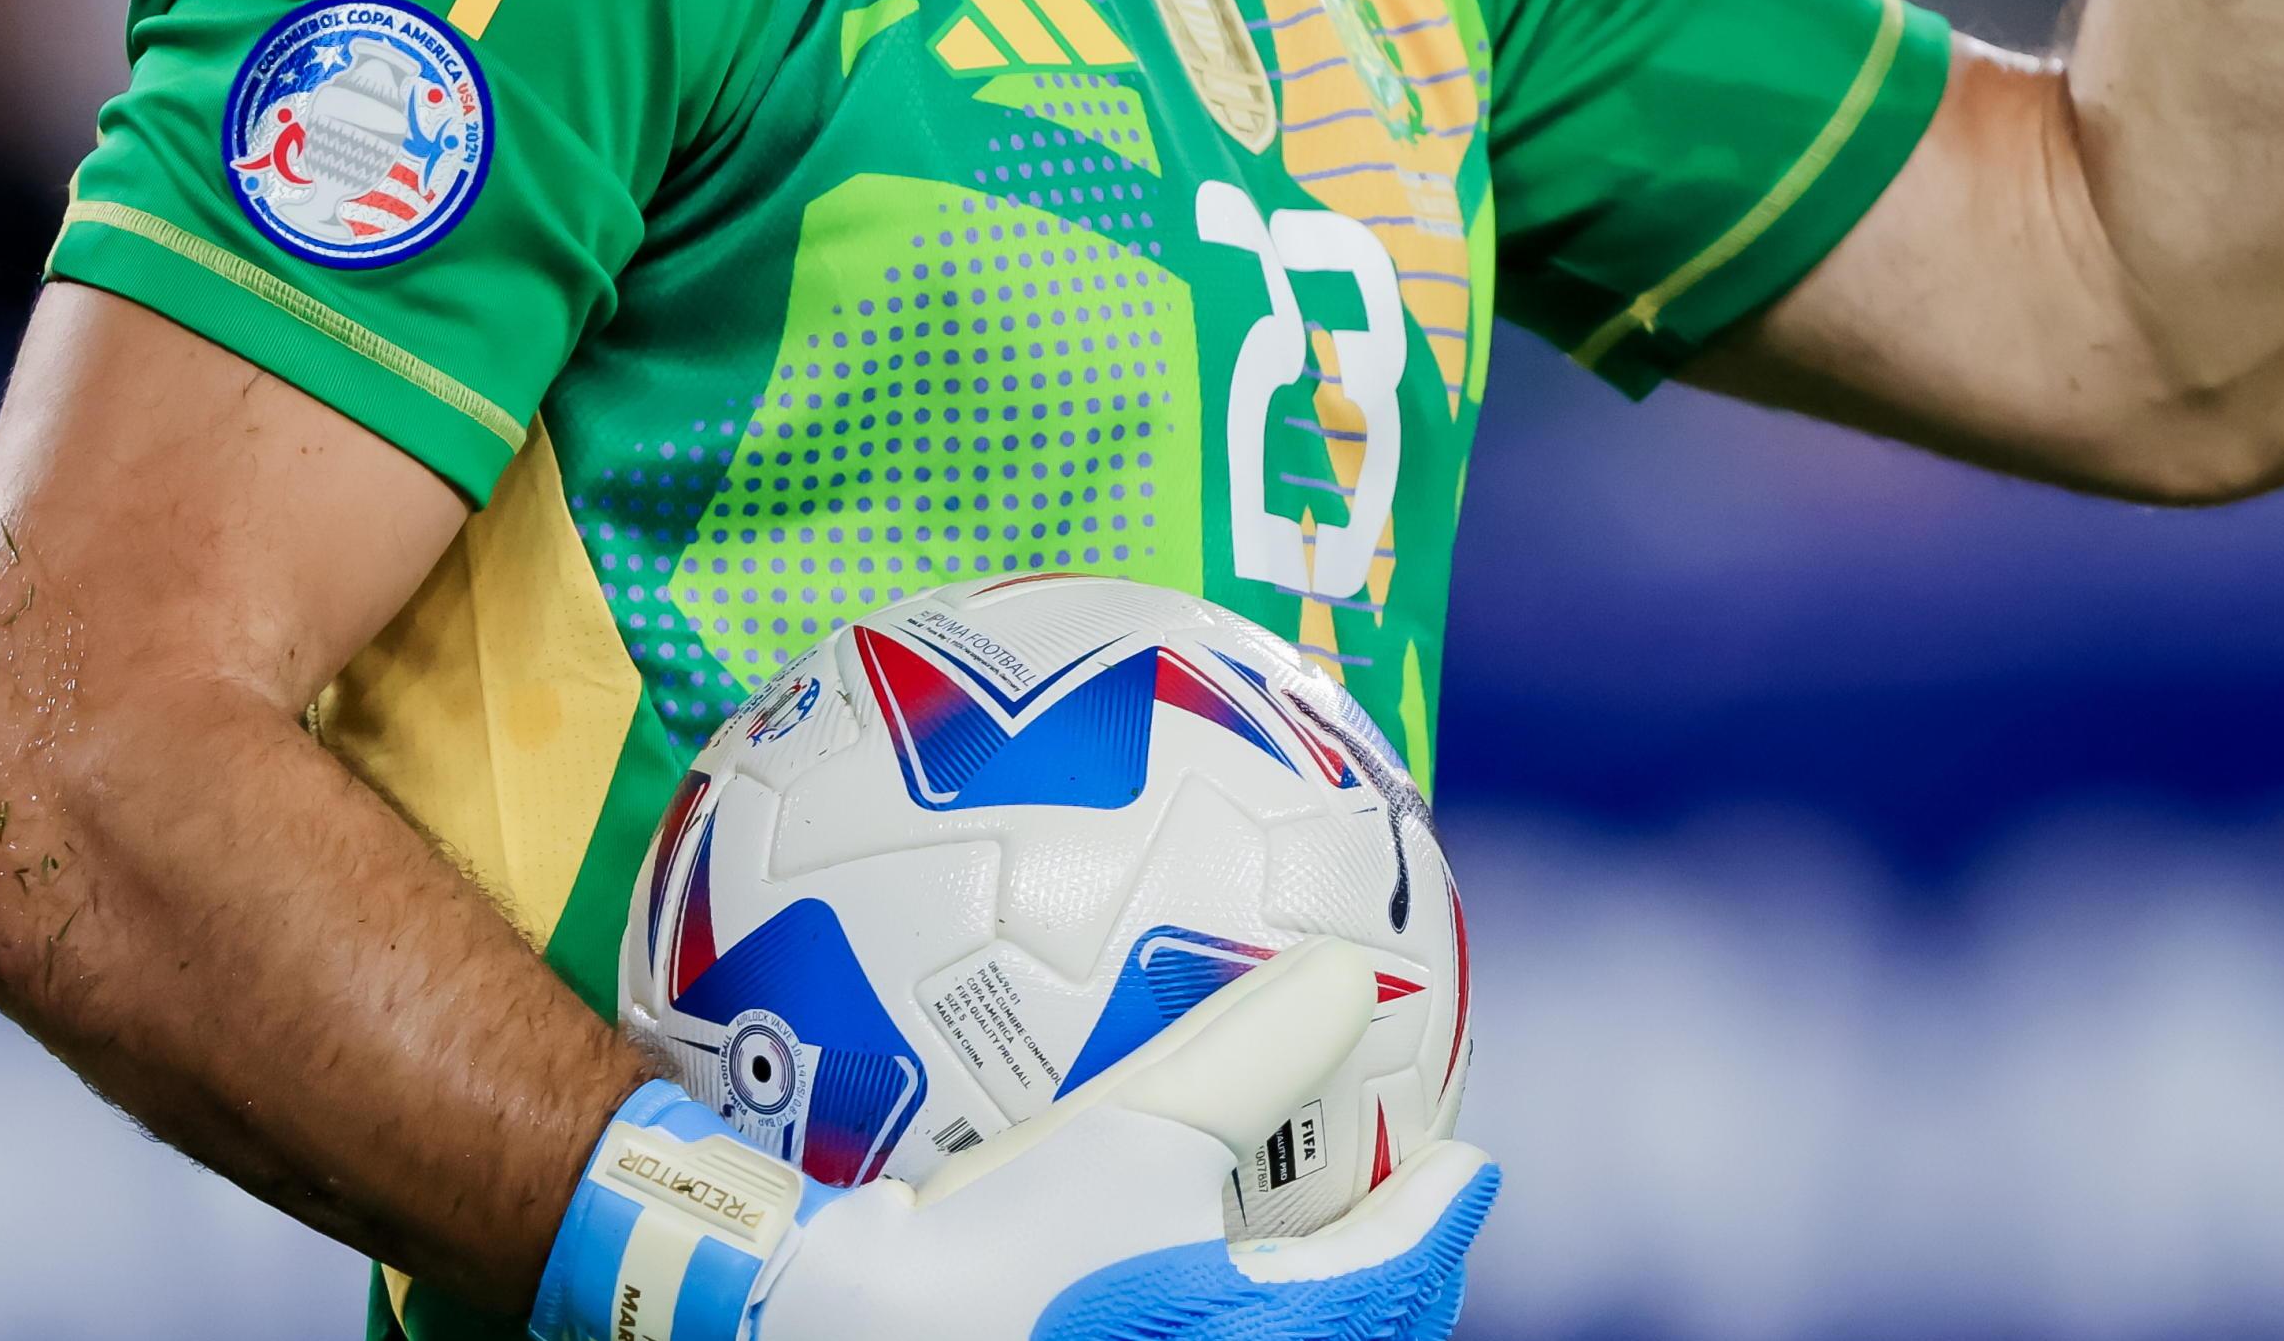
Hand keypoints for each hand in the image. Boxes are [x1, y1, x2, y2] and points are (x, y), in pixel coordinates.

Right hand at [531, 944, 1495, 1340]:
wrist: (813, 1332)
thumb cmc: (986, 1251)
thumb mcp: (1127, 1138)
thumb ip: (1246, 1053)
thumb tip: (1350, 978)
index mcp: (1243, 1338)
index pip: (1387, 1290)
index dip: (1437, 1225)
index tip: (1470, 1165)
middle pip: (1341, 1339)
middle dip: (1382, 1281)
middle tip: (1401, 1208)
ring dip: (1289, 1293)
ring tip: (1284, 1225)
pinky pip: (1159, 1327)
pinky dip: (1187, 1289)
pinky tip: (1132, 1237)